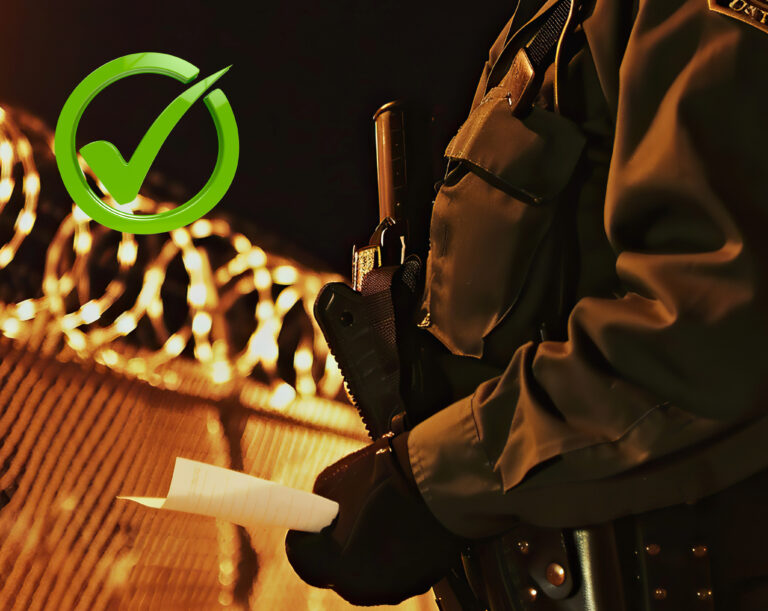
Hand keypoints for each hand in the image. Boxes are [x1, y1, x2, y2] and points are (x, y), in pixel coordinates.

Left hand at [285, 433, 465, 605]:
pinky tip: (403, 520)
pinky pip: (400, 565)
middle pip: (338, 571)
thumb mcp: (334, 482)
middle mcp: (368, 591)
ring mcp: (401, 587)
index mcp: (340, 572)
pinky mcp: (427, 578)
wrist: (444, 473)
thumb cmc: (386, 477)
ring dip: (367, 548)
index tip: (307, 523)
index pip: (304, 560)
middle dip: (335, 546)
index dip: (303, 537)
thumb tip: (316, 512)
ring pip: (371, 570)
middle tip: (341, 517)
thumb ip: (317, 505)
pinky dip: (397, 547)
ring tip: (378, 513)